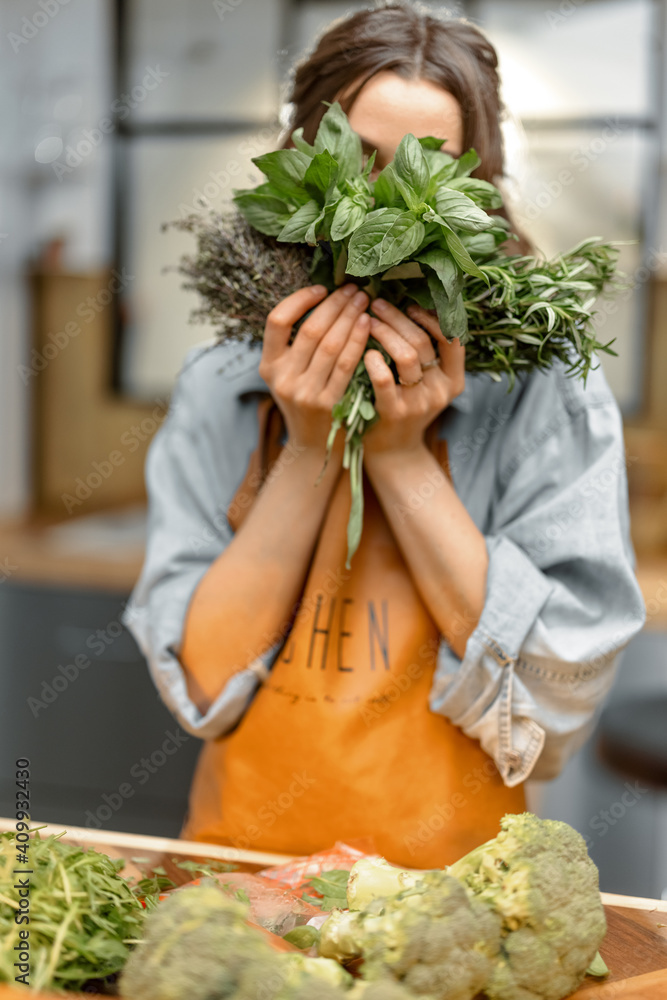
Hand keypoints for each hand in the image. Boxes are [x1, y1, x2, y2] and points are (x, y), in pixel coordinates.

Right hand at [259, 283, 369, 455]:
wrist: (312, 447)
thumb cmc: (305, 403)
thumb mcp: (288, 376)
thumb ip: (296, 347)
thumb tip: (323, 301)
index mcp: (268, 366)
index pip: (277, 320)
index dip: (300, 299)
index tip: (322, 288)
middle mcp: (283, 378)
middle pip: (310, 329)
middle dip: (334, 304)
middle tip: (353, 288)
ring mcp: (305, 392)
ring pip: (330, 344)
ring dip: (349, 317)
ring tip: (363, 301)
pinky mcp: (328, 403)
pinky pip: (346, 364)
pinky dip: (358, 340)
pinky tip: (368, 325)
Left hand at [361, 299, 465, 458]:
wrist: (395, 452)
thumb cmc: (406, 408)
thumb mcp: (427, 384)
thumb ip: (426, 355)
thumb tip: (411, 306)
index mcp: (454, 379)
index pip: (451, 338)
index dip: (431, 318)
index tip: (409, 305)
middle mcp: (441, 390)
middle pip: (423, 342)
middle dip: (398, 319)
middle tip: (376, 304)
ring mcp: (419, 403)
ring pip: (407, 356)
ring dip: (385, 333)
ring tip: (367, 322)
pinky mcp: (396, 413)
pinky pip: (386, 381)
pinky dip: (375, 362)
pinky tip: (365, 351)